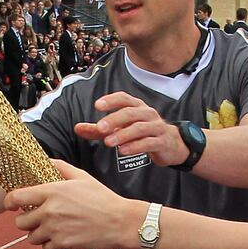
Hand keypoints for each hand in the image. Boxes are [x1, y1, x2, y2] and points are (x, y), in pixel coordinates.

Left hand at [4, 160, 141, 248]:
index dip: (10, 202)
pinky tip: (62, 239)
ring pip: (31, 237)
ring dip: (38, 235)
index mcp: (52, 191)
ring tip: (52, 229)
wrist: (121, 223)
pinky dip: (51, 246)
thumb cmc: (103, 199)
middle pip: (20, 222)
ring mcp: (55, 229)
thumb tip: (46, 161)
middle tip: (37, 219)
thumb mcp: (83, 177)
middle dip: (26, 221)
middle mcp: (50, 211)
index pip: (16, 197)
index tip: (12, 204)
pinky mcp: (62, 245)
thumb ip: (61, 168)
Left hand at [74, 92, 190, 166]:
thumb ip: (99, 130)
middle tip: (99, 128)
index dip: (111, 100)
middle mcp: (147, 113)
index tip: (97, 106)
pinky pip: (149, 142)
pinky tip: (123, 150)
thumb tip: (77, 128)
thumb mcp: (120, 129)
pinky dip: (135, 146)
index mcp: (136, 106)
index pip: (123, 98)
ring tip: (108, 142)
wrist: (171, 145)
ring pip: (139, 128)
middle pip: (130, 113)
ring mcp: (156, 127)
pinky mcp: (162, 141)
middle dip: (114, 119)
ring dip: (122, 134)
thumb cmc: (142, 133)